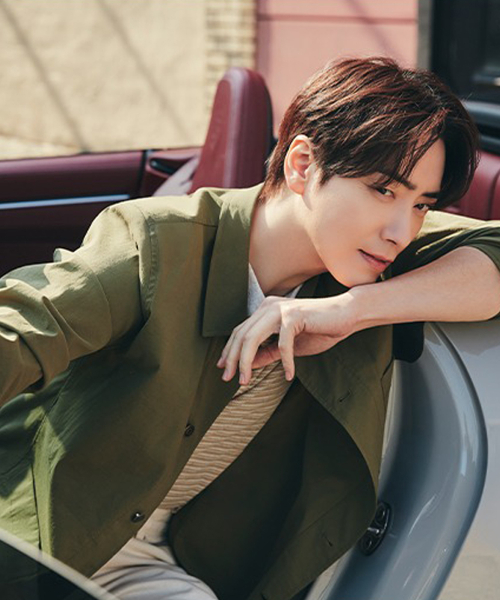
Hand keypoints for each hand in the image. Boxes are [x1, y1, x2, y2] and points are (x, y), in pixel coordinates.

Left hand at [217, 293, 357, 383]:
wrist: (347, 315)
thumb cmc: (320, 329)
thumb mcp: (290, 346)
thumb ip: (268, 352)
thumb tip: (248, 364)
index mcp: (266, 310)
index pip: (240, 331)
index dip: (229, 350)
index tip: (224, 368)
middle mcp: (269, 306)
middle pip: (241, 334)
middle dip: (233, 359)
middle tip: (229, 379)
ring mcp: (280, 309)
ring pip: (252, 338)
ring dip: (246, 361)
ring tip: (245, 381)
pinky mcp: (294, 316)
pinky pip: (282, 344)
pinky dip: (285, 362)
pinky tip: (289, 375)